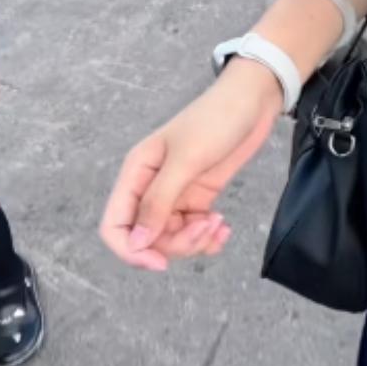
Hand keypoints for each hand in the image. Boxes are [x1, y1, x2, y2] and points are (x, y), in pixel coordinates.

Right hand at [100, 60, 282, 271]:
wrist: (252, 102)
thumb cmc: (215, 119)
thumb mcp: (186, 160)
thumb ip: (159, 202)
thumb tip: (137, 242)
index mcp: (136, 174)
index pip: (114, 225)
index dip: (131, 251)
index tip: (160, 263)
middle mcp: (150, 187)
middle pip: (148, 239)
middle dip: (176, 244)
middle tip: (204, 229)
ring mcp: (175, 194)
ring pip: (172, 238)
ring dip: (196, 241)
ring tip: (219, 224)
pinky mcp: (198, 198)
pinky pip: (193, 231)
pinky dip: (208, 237)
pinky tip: (224, 227)